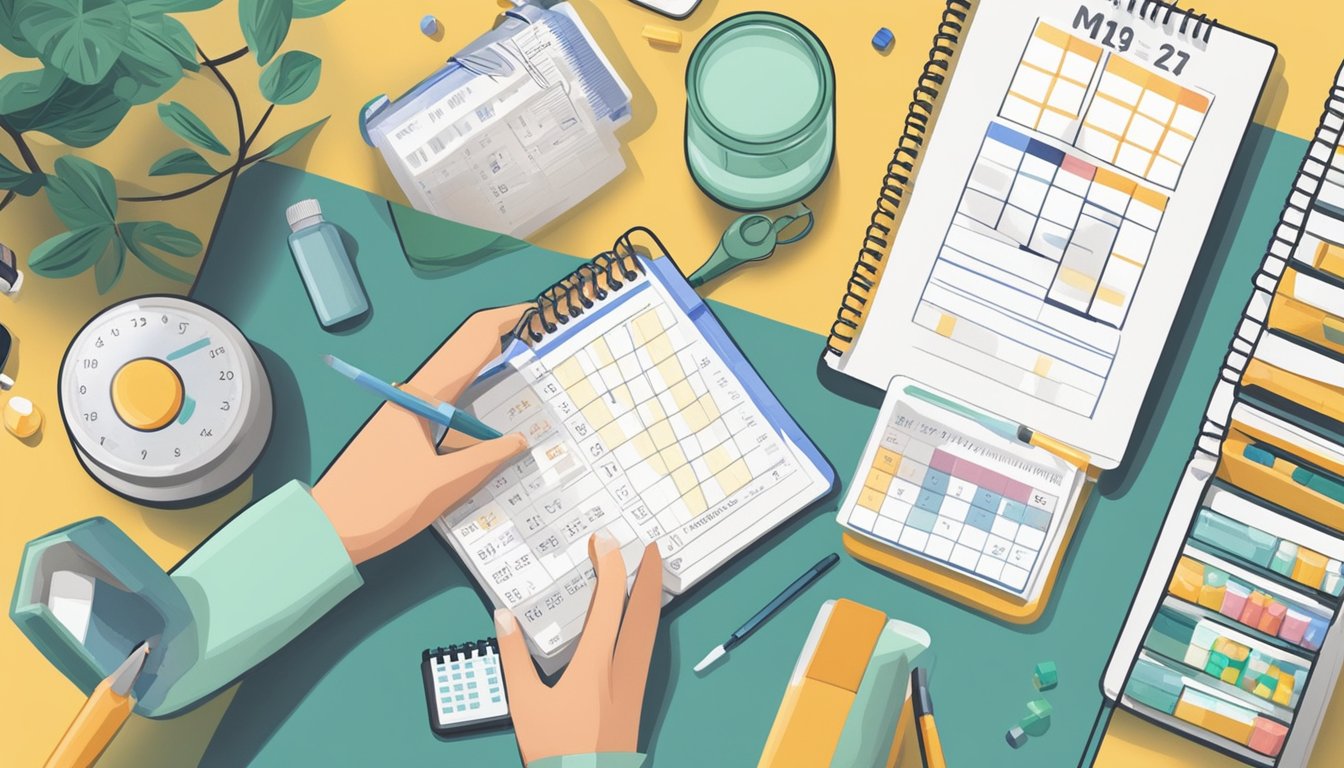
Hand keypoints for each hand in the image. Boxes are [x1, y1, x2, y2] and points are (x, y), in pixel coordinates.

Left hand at [313, 304, 530, 563]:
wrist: (329, 531)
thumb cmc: (383, 506)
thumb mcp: (444, 485)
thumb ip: (486, 459)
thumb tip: (521, 440)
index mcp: (420, 397)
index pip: (468, 344)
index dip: (501, 323)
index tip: (534, 311)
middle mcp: (411, 396)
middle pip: (462, 356)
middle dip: (499, 345)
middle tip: (540, 346)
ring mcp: (404, 414)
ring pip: (454, 383)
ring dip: (486, 375)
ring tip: (524, 377)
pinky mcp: (401, 433)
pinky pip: (445, 408)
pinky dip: (472, 405)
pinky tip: (490, 421)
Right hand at [496, 531, 663, 763]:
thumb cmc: (555, 751)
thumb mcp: (524, 705)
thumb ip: (514, 659)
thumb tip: (503, 616)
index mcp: (596, 667)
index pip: (609, 604)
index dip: (609, 566)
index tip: (605, 540)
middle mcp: (623, 671)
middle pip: (644, 612)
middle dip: (649, 576)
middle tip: (651, 546)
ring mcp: (634, 686)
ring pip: (650, 631)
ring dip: (651, 599)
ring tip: (649, 577)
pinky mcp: (636, 700)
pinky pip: (646, 649)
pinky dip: (646, 624)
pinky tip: (640, 625)